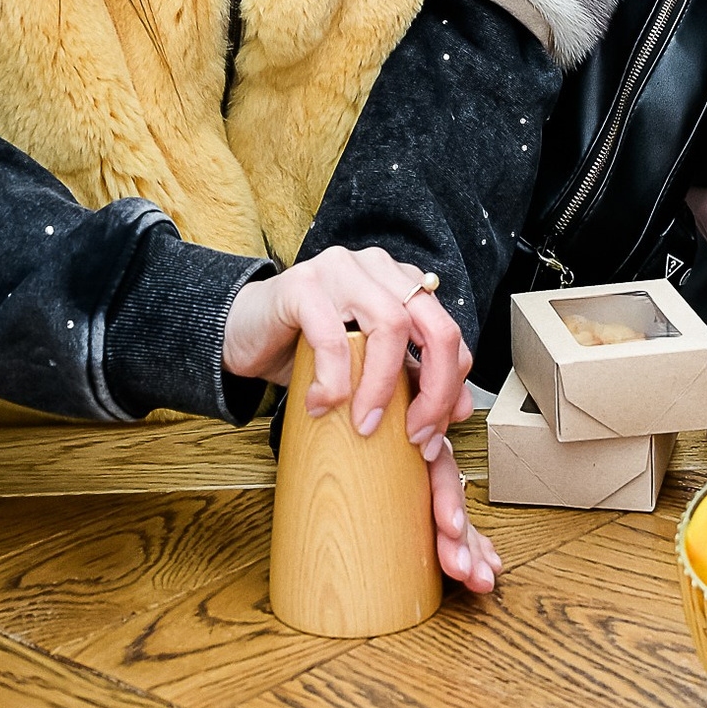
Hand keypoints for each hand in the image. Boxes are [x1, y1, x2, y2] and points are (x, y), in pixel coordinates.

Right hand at [222, 244, 498, 593]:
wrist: (244, 332)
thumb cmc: (308, 351)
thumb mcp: (368, 370)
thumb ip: (411, 382)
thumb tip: (461, 410)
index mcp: (403, 286)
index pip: (449, 337)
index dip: (450, 390)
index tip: (430, 437)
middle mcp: (380, 270)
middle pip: (437, 328)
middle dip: (436, 390)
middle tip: (415, 436)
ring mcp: (342, 269)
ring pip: (391, 325)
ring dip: (383, 387)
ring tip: (364, 425)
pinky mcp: (302, 284)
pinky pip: (332, 335)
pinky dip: (333, 379)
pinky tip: (321, 404)